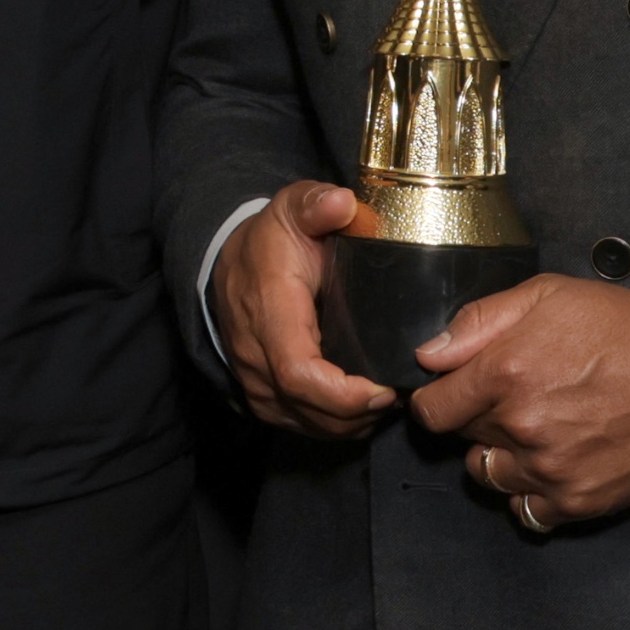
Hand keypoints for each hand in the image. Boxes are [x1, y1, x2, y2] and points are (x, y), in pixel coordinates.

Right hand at [212, 180, 402, 438]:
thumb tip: (343, 203)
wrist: (228, 265)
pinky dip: (337, 425)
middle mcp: (254, 354)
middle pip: (307, 408)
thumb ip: (315, 204)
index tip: (384, 388)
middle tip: (401, 393)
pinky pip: (301, 426)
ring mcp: (254, 381)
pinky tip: (364, 406)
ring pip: (307, 425)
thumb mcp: (291, 209)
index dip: (342, 393)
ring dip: (352, 421)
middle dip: (359, 412)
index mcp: (268, 311)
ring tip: (388, 398)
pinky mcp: (262, 398)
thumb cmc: (270, 241)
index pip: (297, 371)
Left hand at [407, 276, 629, 530]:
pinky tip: (550, 465)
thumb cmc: (622, 329)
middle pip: (462, 437)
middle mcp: (520, 427)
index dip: (438, 398)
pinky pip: (527, 512)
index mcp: (504, 373)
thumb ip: (478, 323)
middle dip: (477, 417)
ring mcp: (549, 469)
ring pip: (488, 476)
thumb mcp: (547, 297)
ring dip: (500, 456)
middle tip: (513, 398)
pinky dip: (530, 494)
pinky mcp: (579, 499)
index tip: (453, 392)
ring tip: (533, 432)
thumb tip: (428, 355)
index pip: (433, 409)